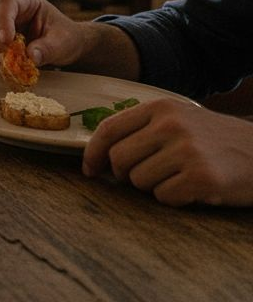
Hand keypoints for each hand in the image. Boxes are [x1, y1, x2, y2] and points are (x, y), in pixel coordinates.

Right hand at [0, 0, 140, 79]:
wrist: (63, 44)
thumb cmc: (65, 37)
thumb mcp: (62, 43)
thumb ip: (48, 49)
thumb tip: (30, 58)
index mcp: (27, 0)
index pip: (7, 3)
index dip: (2, 20)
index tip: (7, 41)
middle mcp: (8, 7)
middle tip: (7, 60)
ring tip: (5, 66)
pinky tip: (3, 67)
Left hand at [83, 99, 252, 206]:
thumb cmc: (216, 141)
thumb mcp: (180, 120)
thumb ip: (142, 129)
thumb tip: (98, 155)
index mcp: (161, 107)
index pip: (109, 129)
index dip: (93, 153)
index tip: (90, 170)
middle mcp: (171, 125)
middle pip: (119, 159)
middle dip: (126, 175)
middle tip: (151, 176)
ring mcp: (187, 150)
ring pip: (138, 181)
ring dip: (154, 187)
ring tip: (180, 177)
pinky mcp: (202, 177)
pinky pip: (164, 197)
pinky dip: (175, 199)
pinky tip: (194, 188)